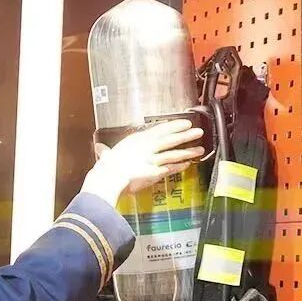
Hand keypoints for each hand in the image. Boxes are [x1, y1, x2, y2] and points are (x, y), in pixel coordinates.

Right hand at [84, 119, 204, 205]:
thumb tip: (101, 150)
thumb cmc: (107, 167)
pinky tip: (188, 164)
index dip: (173, 126)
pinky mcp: (155, 173)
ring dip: (188, 151)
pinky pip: (171, 168)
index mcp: (136, 140)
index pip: (158, 130)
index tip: (184, 123)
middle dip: (185, 135)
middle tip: (198, 131)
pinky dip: (180, 166)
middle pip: (170, 139)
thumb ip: (106, 152)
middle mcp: (147, 147)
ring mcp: (153, 160)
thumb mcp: (106, 155)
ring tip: (200, 149)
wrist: (110, 178)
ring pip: (174, 153)